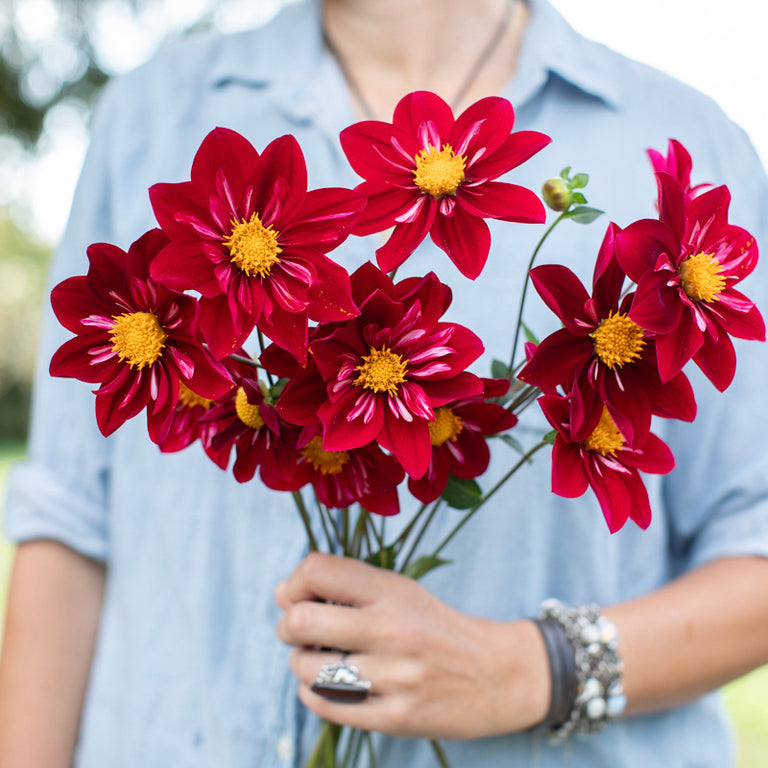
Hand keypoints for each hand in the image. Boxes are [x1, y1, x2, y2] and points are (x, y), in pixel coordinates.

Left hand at [275, 552, 548, 739]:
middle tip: (300, 631)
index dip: (295, 582)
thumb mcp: (400, 591)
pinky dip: (314, 694)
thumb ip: (344, 585)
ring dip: (301, 663)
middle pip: (300, 622)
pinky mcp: (396, 717)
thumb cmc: (436, 627)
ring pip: (306, 669)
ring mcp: (394, 676)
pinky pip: (325, 706)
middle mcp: (392, 629)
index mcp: (393, 590)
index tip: (301, 594)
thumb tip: (280, 594)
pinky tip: (329, 685)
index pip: (317, 570)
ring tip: (319, 660)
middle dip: (287, 626)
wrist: (495, 674)